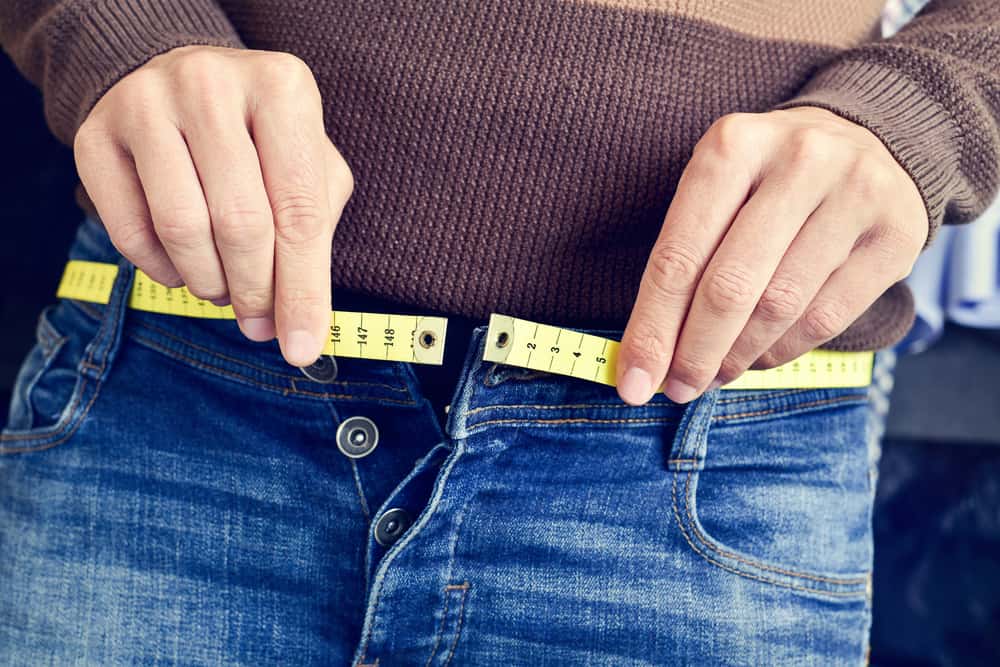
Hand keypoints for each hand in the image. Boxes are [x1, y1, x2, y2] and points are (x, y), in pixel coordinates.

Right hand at [73, 45, 353, 366]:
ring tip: (225, 289)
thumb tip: (301, 326)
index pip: (300, 210)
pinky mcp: (94, 133)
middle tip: (259, 323)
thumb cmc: (263, 140)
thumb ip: (315, 235)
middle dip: (255, 293)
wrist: (183, 83)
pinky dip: (161, 269)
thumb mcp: (310, 166)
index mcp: (282, 87)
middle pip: (241, 223)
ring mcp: (146, 102)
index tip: (303, 349)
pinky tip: (183, 267)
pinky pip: (128, 231)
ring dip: (209, 283)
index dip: (303, 290)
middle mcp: (211, 84)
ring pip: (182, 229)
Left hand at [617, 107, 926, 404]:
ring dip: (737, 357)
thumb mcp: (717, 190)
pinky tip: (760, 356)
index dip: (652, 329)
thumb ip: (682, 261)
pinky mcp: (897, 234)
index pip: (679, 256)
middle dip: (695, 353)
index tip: (632, 383)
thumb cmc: (766, 180)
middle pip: (730, 287)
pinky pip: (825, 318)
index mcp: (733, 146)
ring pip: (779, 307)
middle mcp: (799, 161)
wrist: (867, 139)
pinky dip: (782, 350)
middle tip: (678, 389)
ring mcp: (856, 194)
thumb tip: (646, 358)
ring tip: (716, 373)